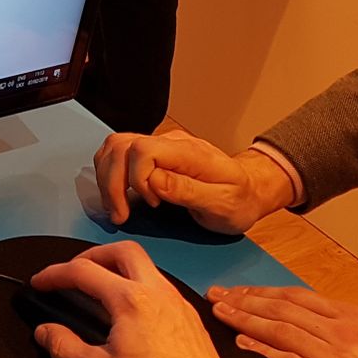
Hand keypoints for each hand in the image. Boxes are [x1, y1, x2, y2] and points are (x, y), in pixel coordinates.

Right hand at [32, 242, 229, 357]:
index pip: (83, 271)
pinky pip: (161, 285)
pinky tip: (132, 310)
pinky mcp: (190, 316)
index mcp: (130, 300)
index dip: (55, 274)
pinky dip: (139, 284)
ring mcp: (177, 301)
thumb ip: (65, 347)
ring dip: (119, 267)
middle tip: (75, 271)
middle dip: (93, 255)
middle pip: (122, 250)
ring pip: (146, 266)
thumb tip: (45, 332)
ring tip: (102, 288)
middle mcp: (156, 291)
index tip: (41, 282)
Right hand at [92, 130, 293, 231]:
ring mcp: (161, 145)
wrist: (250, 190)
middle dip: (112, 183)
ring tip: (117, 207)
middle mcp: (171, 142)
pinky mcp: (154, 153)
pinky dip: (110, 175)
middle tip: (121, 214)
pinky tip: (119, 195)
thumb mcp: (223, 204)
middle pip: (122, 145)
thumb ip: (187, 190)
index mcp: (189, 152)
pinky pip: (120, 154)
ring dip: (107, 179)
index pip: (143, 149)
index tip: (151, 205)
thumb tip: (153, 181)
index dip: (136, 179)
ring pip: (115, 147)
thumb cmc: (240, 201)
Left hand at [208, 285, 357, 357]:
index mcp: (356, 317)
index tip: (244, 292)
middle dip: (245, 300)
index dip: (266, 294)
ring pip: (278, 329)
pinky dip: (261, 350)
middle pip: (280, 308)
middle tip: (217, 295)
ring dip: (244, 319)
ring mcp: (334, 356)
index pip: (298, 299)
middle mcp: (340, 331)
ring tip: (219, 312)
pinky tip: (241, 345)